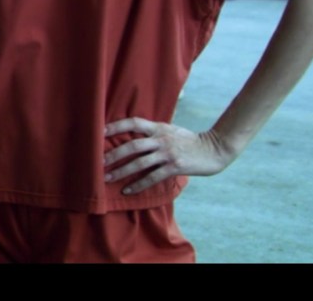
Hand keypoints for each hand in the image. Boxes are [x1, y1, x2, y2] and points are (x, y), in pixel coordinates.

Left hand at [102, 118, 235, 194]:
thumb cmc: (190, 140)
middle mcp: (161, 139)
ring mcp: (168, 153)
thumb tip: (133, 134)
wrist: (214, 149)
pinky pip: (152, 177)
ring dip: (121, 171)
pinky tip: (127, 190)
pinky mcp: (174, 167)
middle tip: (98, 161)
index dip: (117, 126)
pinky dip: (138, 184)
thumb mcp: (171, 130)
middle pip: (132, 145)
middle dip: (114, 154)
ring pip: (139, 162)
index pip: (134, 122)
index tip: (100, 131)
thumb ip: (154, 132)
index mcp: (159, 127)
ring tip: (107, 177)